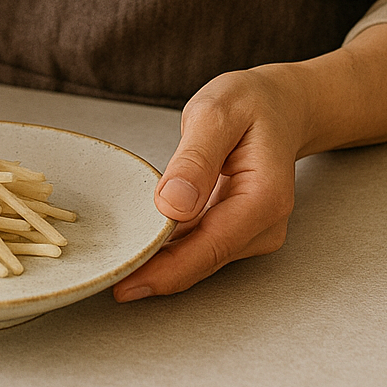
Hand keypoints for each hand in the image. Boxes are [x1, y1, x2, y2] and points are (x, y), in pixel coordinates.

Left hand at [112, 25, 386, 301]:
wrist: (281, 106)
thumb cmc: (250, 103)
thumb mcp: (217, 112)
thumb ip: (195, 159)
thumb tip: (172, 207)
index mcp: (264, 198)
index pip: (210, 246)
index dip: (165, 270)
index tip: (124, 283)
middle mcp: (265, 225)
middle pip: (202, 260)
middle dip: (155, 271)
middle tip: (105, 274)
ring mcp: (255, 233)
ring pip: (199, 258)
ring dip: (159, 261)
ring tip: (116, 260)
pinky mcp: (240, 232)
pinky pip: (201, 246)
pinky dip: (171, 247)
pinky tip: (141, 242)